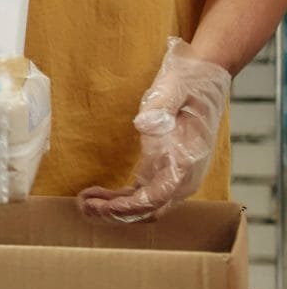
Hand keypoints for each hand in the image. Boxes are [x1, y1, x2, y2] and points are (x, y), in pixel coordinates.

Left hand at [78, 38, 230, 222]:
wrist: (204, 75)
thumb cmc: (188, 81)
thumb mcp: (174, 87)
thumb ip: (161, 106)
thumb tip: (145, 124)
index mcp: (188, 158)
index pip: (160, 195)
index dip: (131, 206)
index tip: (104, 205)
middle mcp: (185, 174)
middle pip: (151, 209)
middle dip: (118, 214)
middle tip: (85, 206)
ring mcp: (175, 173)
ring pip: (146, 206)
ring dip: (117, 209)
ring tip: (85, 203)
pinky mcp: (164, 168)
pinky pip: (143, 194)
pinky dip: (121, 199)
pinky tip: (98, 194)